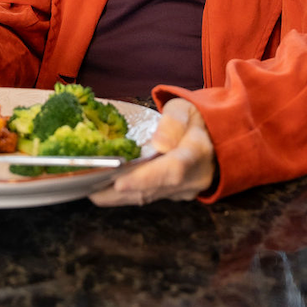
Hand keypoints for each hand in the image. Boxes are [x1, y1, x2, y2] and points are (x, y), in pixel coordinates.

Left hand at [89, 98, 216, 206]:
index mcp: (198, 153)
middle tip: (90, 188)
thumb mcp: (186, 108)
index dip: (145, 179)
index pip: (172, 170)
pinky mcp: (174, 194)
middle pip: (155, 189)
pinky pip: (149, 196)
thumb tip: (158, 144)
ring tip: (90, 190)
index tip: (119, 183)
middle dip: (121, 192)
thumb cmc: (196, 118)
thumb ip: (173, 123)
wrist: (216, 137)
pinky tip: (104, 191)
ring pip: (149, 197)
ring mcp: (184, 190)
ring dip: (119, 197)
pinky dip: (126, 195)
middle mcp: (193, 178)